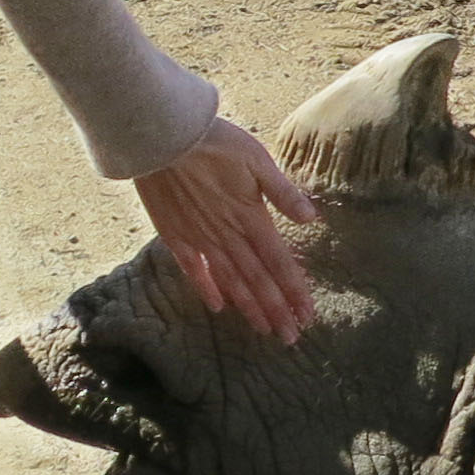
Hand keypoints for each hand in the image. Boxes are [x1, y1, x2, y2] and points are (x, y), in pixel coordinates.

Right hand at [133, 117, 321, 341]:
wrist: (163, 137)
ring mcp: (200, 238)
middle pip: (257, 280)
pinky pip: (194, 270)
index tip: (308, 316)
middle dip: (276, 310)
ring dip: (249, 307)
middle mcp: (228, 235)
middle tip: (291, 337)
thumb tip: (311, 219)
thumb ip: (283, 193)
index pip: (279, 262)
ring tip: (265, 330)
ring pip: (230, 281)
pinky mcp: (175, 236)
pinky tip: (218, 308)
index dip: (294, 291)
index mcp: (251, 217)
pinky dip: (207, 290)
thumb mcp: (258, 159)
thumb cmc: (214, 141)